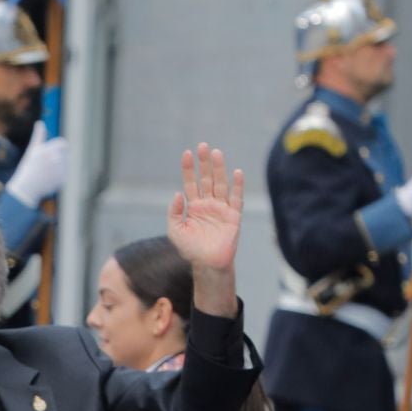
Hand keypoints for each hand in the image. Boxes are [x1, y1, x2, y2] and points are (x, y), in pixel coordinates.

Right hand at [5, 121, 70, 207]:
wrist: (28, 188)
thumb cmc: (29, 167)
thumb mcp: (33, 150)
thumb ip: (39, 136)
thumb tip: (40, 122)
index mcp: (48, 149)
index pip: (63, 144)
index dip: (59, 148)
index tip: (52, 153)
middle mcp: (55, 159)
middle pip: (66, 154)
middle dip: (60, 157)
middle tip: (48, 165)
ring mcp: (60, 170)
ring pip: (67, 164)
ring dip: (61, 166)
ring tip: (47, 172)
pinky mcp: (63, 179)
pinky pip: (66, 174)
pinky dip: (60, 176)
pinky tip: (50, 179)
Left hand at [167, 142, 243, 315]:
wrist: (208, 264)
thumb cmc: (191, 249)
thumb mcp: (175, 230)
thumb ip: (174, 212)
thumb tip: (178, 193)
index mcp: (194, 205)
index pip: (191, 182)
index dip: (189, 168)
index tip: (187, 154)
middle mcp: (208, 204)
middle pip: (207, 178)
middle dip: (205, 163)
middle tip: (203, 146)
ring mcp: (221, 208)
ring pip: (221, 184)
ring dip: (219, 169)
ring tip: (217, 153)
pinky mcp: (233, 216)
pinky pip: (236, 198)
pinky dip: (237, 186)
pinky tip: (237, 172)